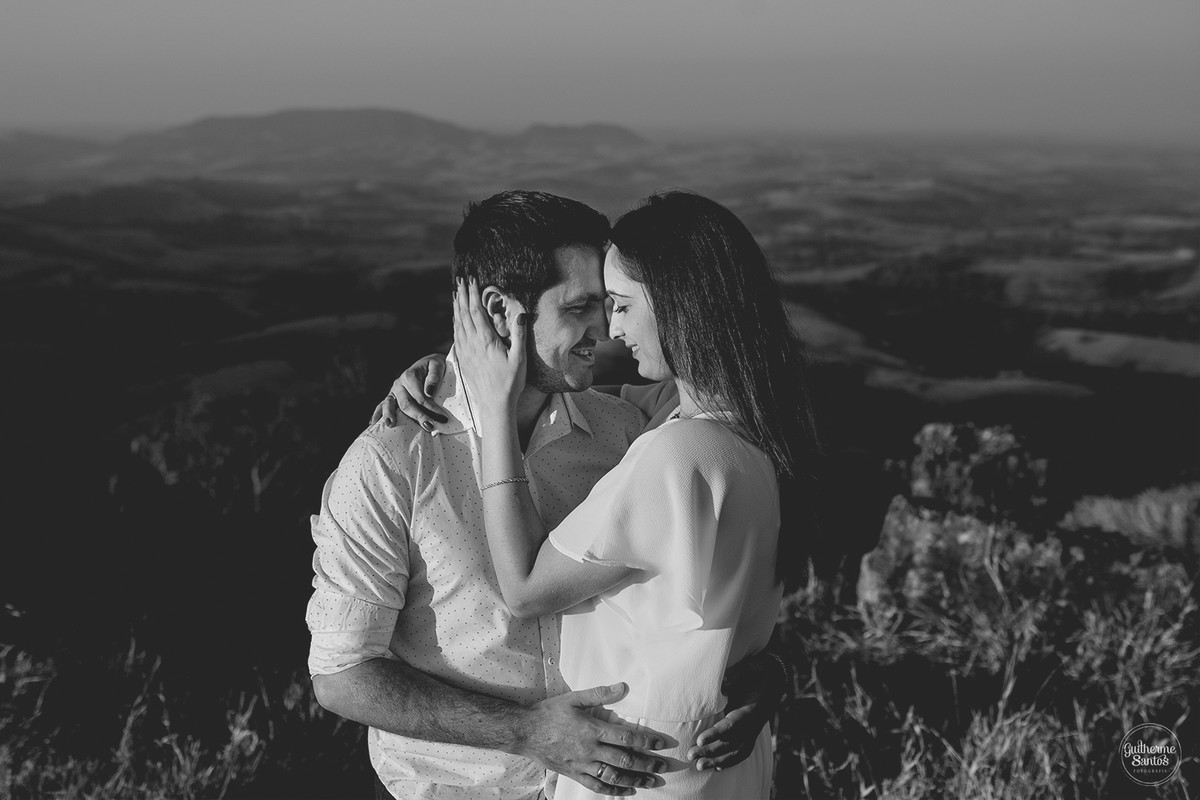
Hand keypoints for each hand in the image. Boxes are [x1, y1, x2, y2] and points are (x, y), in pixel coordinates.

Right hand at [370, 354, 447, 428]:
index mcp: (409, 376)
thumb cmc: (433, 366)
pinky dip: (376, 414)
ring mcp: (393, 391)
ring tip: (390, 425)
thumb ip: (434, 377)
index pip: (420, 397)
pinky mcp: (391, 397)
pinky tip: (372, 424)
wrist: (427, 364)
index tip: (443, 418)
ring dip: (390, 415)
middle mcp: (399, 384)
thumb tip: (429, 392)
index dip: (431, 409)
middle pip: (406, 403)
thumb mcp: (437, 366)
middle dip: (417, 416)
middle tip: (429, 427)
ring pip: (389, 404)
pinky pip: (381, 405)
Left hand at [452, 279, 525, 419]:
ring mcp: (465, 351)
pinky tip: (455, 318)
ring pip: (457, 323)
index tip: (472, 280)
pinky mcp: (463, 359)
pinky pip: (456, 335)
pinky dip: (455, 322)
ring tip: (456, 293)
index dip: (473, 294)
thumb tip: (520, 314)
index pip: (476, 311)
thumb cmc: (510, 383)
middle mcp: (472, 343)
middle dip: (462, 295)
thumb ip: (519, 335)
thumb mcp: (519, 359)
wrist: (494, 404)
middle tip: (460, 280)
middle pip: (463, 313)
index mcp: (485, 340)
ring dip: (456, 306)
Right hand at [521, 683, 674, 795]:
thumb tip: (623, 686)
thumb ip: (600, 694)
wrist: (525, 731)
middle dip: (647, 763)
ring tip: (652, 782)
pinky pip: (597, 786)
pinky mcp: (574, 774)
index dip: (646, 741)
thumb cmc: (550, 712)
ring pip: (614, 776)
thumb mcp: (574, 698)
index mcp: (592, 729)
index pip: (626, 736)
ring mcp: (582, 764)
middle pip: (624, 759)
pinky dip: (613, 790)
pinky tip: (627, 792)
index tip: (661, 743)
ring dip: (635, 780)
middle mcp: (589, 749)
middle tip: (664, 766)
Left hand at [687, 650, 786, 770]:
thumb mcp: (747, 669)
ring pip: (736, 752)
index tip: (699, 740)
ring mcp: (753, 731)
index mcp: (750, 710)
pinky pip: (742, 752)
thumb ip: (734, 677)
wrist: (774, 678)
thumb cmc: (757, 672)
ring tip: (700, 766)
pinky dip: (730, 761)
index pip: (731, 725)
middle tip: (691, 755)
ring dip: (717, 760)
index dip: (716, 734)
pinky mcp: (752, 734)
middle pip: (731, 742)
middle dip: (710, 751)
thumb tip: (721, 684)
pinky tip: (718, 768)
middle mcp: (753, 724)